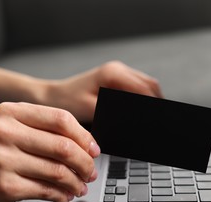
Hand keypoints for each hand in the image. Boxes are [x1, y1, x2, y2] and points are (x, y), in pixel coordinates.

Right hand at [0, 102, 99, 201]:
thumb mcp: (9, 131)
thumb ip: (43, 131)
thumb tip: (86, 146)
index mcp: (10, 112)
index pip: (61, 119)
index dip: (84, 136)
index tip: (93, 150)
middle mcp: (5, 131)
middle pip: (63, 146)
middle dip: (85, 163)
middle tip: (91, 172)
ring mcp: (2, 159)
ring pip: (58, 171)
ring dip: (76, 181)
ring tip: (80, 185)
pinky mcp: (4, 185)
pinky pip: (46, 190)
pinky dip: (62, 195)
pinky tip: (65, 195)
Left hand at [41, 61, 162, 121]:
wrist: (52, 96)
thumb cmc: (67, 101)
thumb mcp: (92, 109)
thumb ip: (116, 113)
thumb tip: (136, 119)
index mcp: (113, 73)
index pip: (145, 89)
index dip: (153, 105)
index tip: (158, 119)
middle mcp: (118, 69)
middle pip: (150, 85)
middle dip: (156, 103)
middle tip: (157, 122)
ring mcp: (118, 73)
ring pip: (145, 86)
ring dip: (149, 101)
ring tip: (150, 119)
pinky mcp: (115, 80)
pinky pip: (136, 89)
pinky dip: (141, 100)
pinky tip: (139, 113)